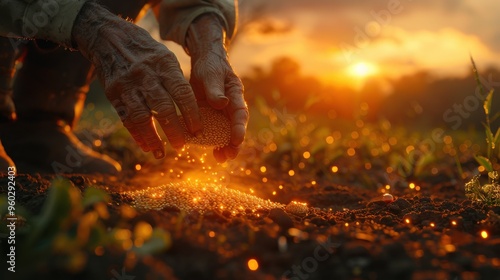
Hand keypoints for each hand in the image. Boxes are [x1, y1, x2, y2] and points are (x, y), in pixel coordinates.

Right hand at [72, 2, 200, 157]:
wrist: (107, 37)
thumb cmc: (145, 51)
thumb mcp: (165, 57)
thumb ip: (176, 81)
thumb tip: (192, 108)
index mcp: (164, 66)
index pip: (182, 93)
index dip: (192, 114)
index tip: (198, 130)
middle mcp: (146, 76)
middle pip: (163, 108)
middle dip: (174, 130)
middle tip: (182, 145)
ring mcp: (127, 85)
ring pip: (142, 117)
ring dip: (153, 138)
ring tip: (161, 153)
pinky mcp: (113, 93)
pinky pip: (125, 118)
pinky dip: (136, 134)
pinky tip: (145, 146)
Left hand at [186, 14, 248, 162]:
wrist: (204, 65)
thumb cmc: (210, 67)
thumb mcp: (211, 75)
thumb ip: (215, 90)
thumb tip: (222, 103)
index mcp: (235, 96)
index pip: (239, 114)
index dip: (239, 129)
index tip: (237, 141)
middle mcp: (230, 108)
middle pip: (235, 129)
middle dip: (234, 144)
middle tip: (229, 155)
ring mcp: (221, 114)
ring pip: (225, 133)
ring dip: (224, 146)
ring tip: (221, 158)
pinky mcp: (210, 118)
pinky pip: (212, 132)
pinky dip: (210, 142)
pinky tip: (208, 152)